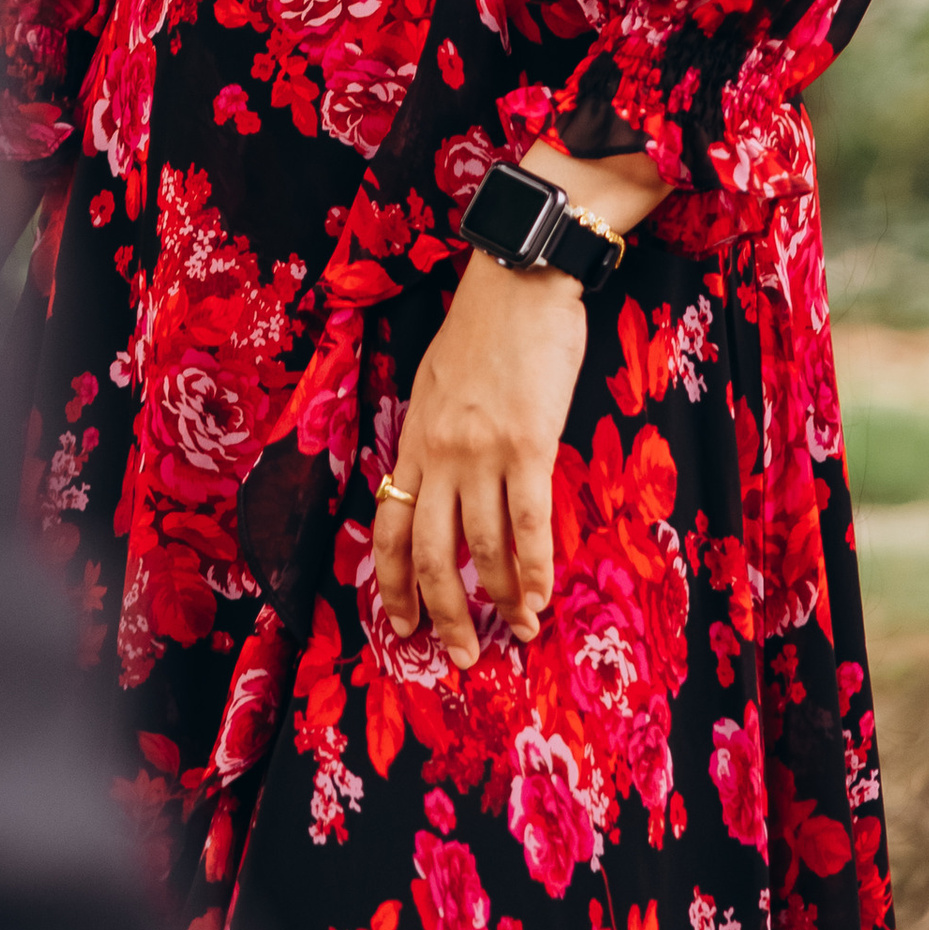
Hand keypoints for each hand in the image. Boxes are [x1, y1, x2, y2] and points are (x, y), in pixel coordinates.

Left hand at [374, 140, 664, 668]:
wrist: (520, 276)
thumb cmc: (485, 326)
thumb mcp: (439, 381)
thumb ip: (437, 433)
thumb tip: (441, 483)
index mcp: (414, 434)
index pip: (389, 523)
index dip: (392, 581)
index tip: (400, 623)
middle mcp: (438, 450)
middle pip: (429, 551)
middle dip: (441, 612)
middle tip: (461, 653)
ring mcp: (481, 449)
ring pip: (481, 549)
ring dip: (497, 601)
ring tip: (515, 632)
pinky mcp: (528, 443)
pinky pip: (528, 525)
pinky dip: (533, 572)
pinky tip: (539, 600)